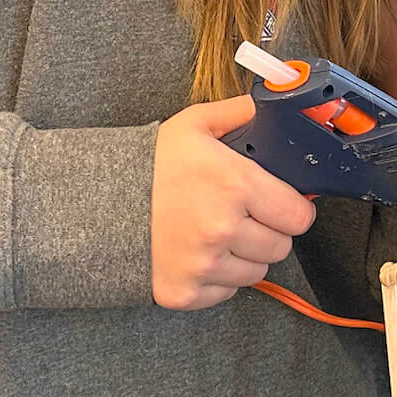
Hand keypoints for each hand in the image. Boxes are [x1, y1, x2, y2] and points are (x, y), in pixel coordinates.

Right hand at [149, 95, 316, 309]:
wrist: (97, 202)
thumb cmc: (149, 164)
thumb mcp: (195, 125)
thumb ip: (242, 113)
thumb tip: (276, 104)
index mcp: (234, 184)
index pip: (298, 215)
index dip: (293, 208)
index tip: (281, 203)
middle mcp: (222, 229)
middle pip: (281, 246)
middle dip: (270, 230)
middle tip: (247, 216)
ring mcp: (202, 265)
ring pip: (257, 272)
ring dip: (246, 256)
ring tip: (220, 233)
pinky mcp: (184, 293)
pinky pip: (226, 292)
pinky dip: (219, 277)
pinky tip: (200, 253)